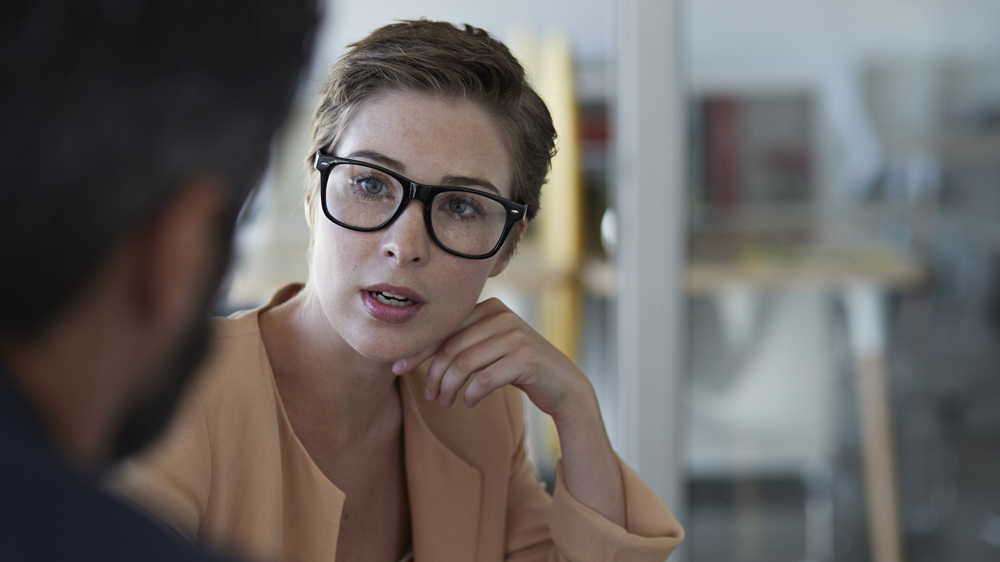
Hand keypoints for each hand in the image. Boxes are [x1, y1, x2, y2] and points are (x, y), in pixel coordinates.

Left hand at [392, 298, 589, 418]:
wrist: (563, 384)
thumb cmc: (519, 366)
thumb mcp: (491, 346)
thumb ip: (464, 340)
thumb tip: (414, 351)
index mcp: (489, 307)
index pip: (444, 329)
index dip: (418, 350)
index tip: (398, 368)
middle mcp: (502, 316)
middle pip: (451, 348)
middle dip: (433, 376)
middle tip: (430, 397)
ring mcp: (515, 336)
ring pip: (464, 364)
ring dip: (449, 389)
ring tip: (446, 402)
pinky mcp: (525, 358)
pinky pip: (484, 379)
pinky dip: (471, 395)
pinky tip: (469, 403)